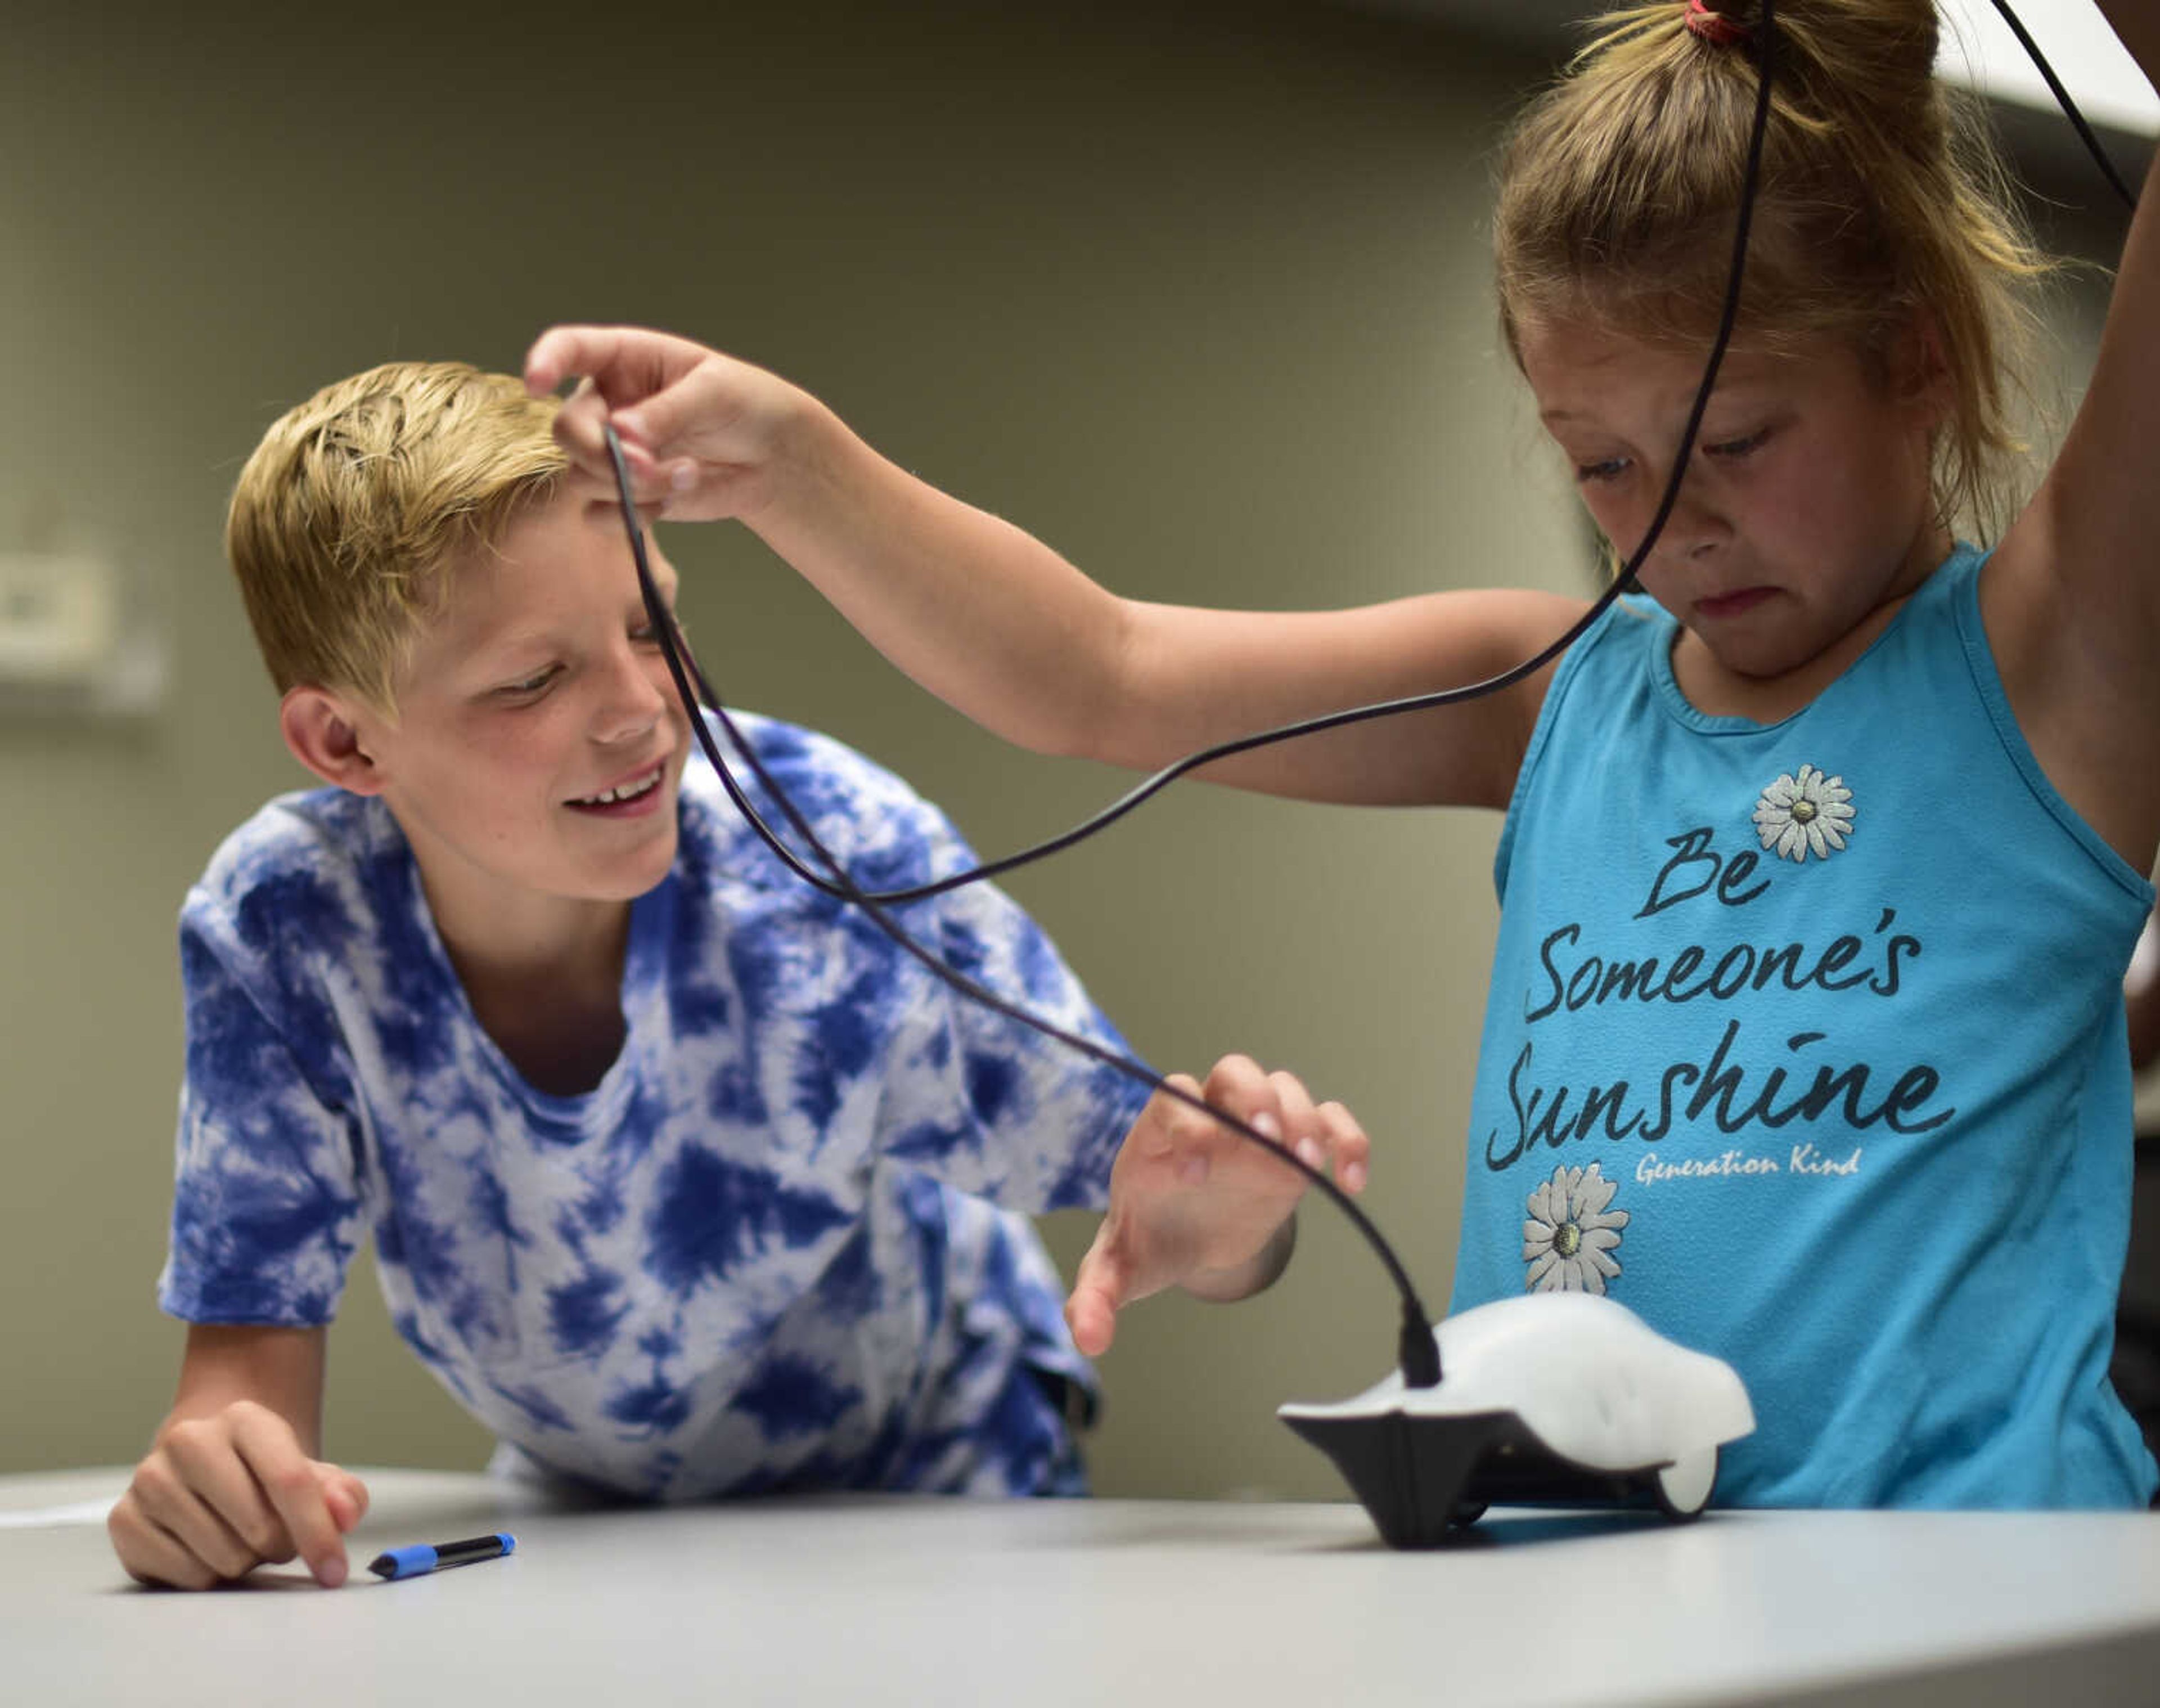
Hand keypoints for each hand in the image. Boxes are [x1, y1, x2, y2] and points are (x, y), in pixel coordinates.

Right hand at [107, 1401, 368, 1588]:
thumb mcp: (312, 1475)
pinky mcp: (124, 1519)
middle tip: (275, 1538)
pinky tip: (205, 1549)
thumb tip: (344, 1514)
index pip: (290, 1481)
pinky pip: (185, 1576)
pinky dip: (206, 1576)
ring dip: (244, 1562)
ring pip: (223, 1557)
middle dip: (280, 1546)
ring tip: (238, 1538)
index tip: (335, 1572)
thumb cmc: (264, 1474)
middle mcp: (190, 1440)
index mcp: (244, 1418)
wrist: (201, 1461)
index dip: (318, 1532)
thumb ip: (341, 1495)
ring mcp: (150, 1478)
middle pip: (259, 1527)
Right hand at [523, 324, 809, 522]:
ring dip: (631, 487)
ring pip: (581, 476)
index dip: (545, 361)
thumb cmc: (746, 404)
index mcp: (623, 360)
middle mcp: (606, 404)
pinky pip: (599, 514)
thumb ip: (667, 412)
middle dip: (600, 454)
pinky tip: (672, 499)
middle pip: (565, 430)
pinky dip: (633, 515)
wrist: (772, 456)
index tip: (536, 383)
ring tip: (686, 475)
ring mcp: (611, 451)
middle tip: (646, 464)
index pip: (569, 349)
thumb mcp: (716, 393)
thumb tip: (621, 435)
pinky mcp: (624, 493)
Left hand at [1065, 1054, 1368, 1357]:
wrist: (1190, 1238)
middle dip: (1252, 1098)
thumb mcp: (1119, 1269)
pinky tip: (1351, 1182)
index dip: (1187, 1125)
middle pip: (1234, 1072)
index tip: (1195, 1174)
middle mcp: (1210, 1119)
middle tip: (1265, 1140)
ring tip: (1305, 1163)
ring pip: (1283, 1087)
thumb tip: (1088, 1338)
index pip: (1172, 1099)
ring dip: (1301, 1117)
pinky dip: (1346, 1139)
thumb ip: (1095, 1296)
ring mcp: (1254, 1129)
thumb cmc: (1150, 1239)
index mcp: (1159, 1137)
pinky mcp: (1293, 1147)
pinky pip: (1329, 1120)